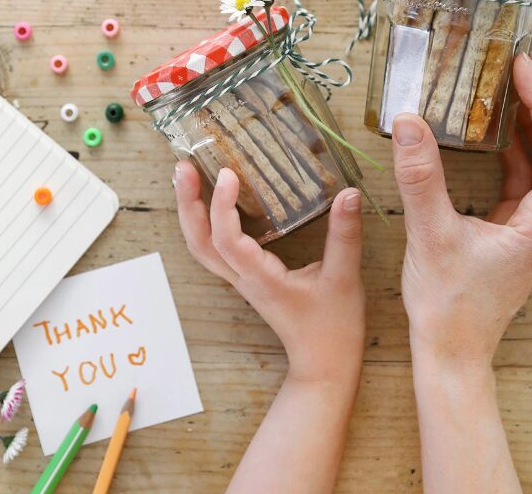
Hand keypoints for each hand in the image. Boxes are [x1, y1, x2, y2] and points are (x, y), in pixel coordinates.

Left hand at [174, 162, 365, 384]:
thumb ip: (345, 235)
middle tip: (182, 166)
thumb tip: (349, 193)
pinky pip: (215, 249)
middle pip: (199, 242)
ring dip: (191, 212)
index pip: (227, 240)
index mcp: (261, 279)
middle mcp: (243, 279)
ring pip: (201, 247)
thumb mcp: (344, 278)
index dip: (221, 205)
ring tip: (186, 177)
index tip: (227, 173)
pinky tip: (211, 202)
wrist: (325, 364)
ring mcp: (242, 281)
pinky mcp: (248, 279)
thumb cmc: (334, 327)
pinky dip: (206, 223)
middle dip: (187, 203)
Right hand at [393, 53, 531, 366]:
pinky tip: (496, 129)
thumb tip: (408, 121)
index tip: (524, 67)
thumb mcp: (429, 235)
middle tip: (522, 66)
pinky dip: (519, 146)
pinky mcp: (521, 229)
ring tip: (514, 85)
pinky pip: (530, 176)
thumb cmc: (447, 305)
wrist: (453, 353)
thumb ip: (420, 176)